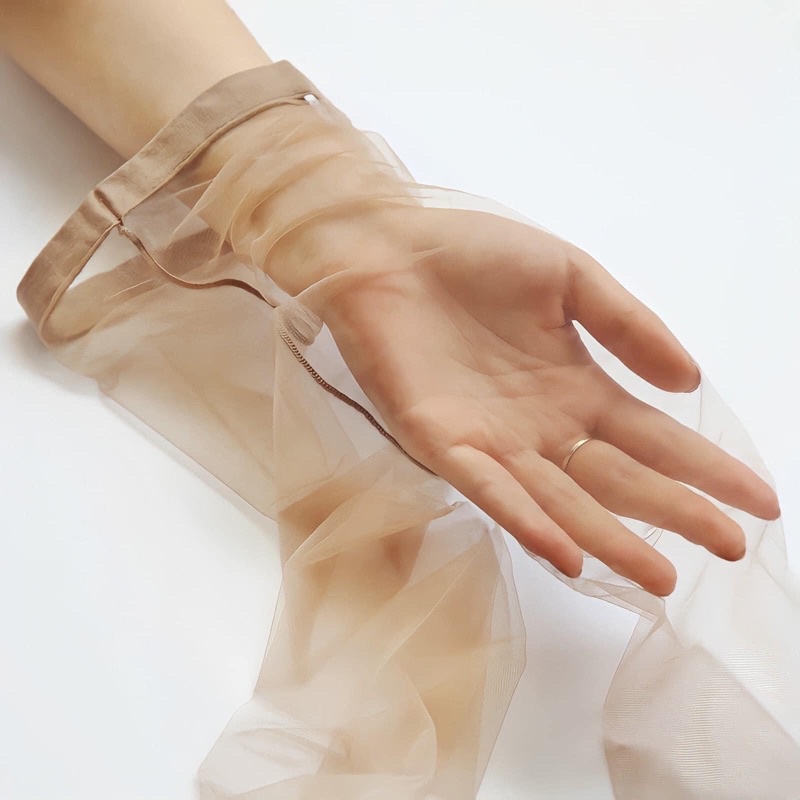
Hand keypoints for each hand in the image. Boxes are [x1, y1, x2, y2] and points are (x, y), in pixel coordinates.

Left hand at [305, 206, 779, 595]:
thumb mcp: (568, 278)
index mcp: (574, 386)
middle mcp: (540, 425)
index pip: (650, 437)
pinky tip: (566, 551)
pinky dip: (526, 520)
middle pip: (616, 479)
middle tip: (730, 547)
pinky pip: (488, 489)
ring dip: (608, 538)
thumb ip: (627, 326)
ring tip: (661, 575)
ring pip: (560, 500)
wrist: (388, 250)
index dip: (703, 468)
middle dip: (673, 513)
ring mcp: (492, 440)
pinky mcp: (439, 443)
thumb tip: (691, 380)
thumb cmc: (472, 257)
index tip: (758, 499)